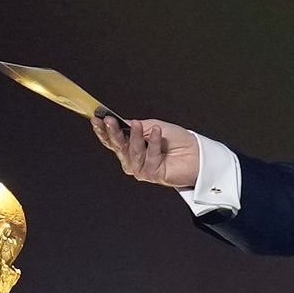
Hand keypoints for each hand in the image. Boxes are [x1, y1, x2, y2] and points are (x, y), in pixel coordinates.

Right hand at [89, 111, 204, 189]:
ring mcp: (141, 168)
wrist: (197, 153)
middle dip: (112, 132)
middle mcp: (133, 158)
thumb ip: (137, 126)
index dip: (102, 130)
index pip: (112, 139)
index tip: (96, 118)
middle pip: (117, 146)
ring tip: (139, 125)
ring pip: (132, 152)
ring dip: (136, 137)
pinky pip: (149, 157)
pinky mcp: (151, 174)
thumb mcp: (154, 126)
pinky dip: (154, 144)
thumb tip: (122, 123)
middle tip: (109, 120)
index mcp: (130, 146)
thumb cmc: (177, 140)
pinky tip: (158, 133)